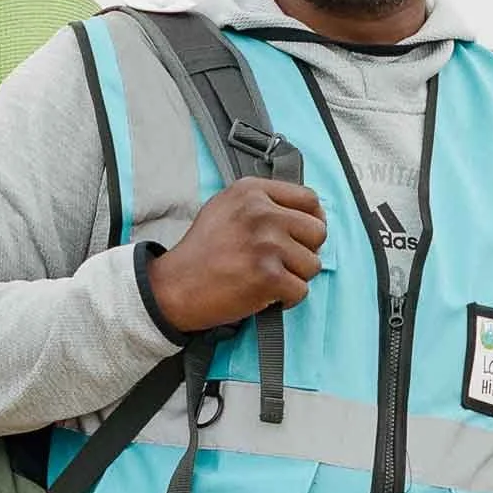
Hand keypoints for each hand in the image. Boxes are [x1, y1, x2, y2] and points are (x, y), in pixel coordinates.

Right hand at [148, 178, 326, 332]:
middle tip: (284, 263)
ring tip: (271, 279)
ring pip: (313, 264)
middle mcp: (261, 212)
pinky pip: (301, 290)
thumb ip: (262, 203)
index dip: (312, 221)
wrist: (175, 286)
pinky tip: (267, 296)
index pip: (309, 199)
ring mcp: (266, 243)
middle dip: (306, 251)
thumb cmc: (201, 252)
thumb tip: (303, 214)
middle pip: (318, 231)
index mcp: (252, 192)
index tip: (303, 237)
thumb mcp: (225, 208)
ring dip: (296, 277)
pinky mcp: (269, 275)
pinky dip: (288, 299)